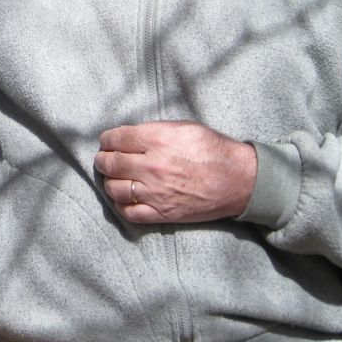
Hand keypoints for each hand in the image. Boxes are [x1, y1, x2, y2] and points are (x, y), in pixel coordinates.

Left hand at [95, 120, 255, 223]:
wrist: (238, 180)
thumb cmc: (213, 150)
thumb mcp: (184, 128)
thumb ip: (153, 130)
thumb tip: (129, 136)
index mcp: (157, 140)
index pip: (115, 139)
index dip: (107, 139)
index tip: (107, 141)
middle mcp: (152, 166)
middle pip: (110, 163)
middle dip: (103, 160)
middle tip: (104, 159)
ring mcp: (155, 192)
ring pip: (114, 188)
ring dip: (109, 181)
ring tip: (114, 177)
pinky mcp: (162, 213)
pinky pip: (129, 213)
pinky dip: (121, 205)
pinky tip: (124, 198)